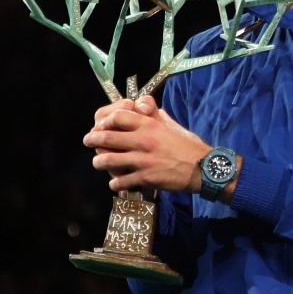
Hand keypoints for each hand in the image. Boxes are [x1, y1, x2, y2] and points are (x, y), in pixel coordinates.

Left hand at [83, 96, 210, 193]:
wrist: (204, 168)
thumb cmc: (189, 146)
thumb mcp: (172, 126)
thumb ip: (156, 118)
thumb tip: (143, 111)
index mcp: (151, 125)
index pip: (119, 116)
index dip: (106, 120)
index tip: (101, 125)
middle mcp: (144, 140)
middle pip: (107, 137)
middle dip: (93, 139)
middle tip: (88, 141)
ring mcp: (143, 160)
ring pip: (108, 160)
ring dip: (99, 162)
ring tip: (98, 162)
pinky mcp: (146, 177)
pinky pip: (121, 181)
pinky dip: (115, 183)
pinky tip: (115, 183)